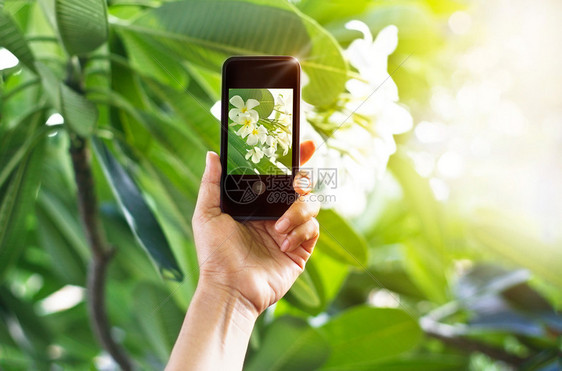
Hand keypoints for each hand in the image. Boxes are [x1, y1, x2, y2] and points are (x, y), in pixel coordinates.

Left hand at [191, 141, 319, 316]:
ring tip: (277, 228)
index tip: (304, 144)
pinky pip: (312, 230)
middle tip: (296, 183)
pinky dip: (300, 232)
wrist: (229, 288)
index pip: (278, 177)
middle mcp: (275, 215)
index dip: (294, 160)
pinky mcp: (300, 250)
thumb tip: (213, 154)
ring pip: (311, 206)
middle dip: (304, 180)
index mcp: (257, 204)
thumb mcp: (207, 214)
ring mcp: (289, 232)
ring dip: (297, 212)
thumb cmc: (214, 253)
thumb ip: (211, 183)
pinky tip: (283, 243)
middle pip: (300, 188)